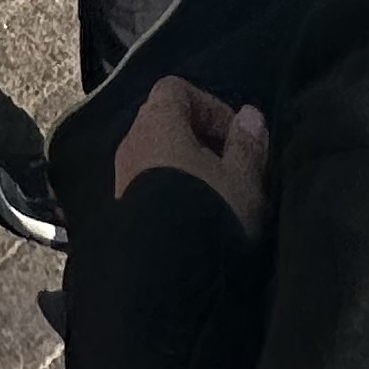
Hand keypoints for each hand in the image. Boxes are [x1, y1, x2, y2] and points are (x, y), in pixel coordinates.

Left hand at [115, 79, 271, 239]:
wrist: (164, 279)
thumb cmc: (208, 214)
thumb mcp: (243, 181)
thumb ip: (247, 146)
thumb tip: (249, 115)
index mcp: (157, 122)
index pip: (176, 89)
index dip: (210, 106)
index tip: (236, 138)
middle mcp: (132, 141)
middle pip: (164, 121)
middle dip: (199, 138)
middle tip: (230, 168)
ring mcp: (121, 175)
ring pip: (156, 155)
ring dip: (186, 167)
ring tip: (216, 197)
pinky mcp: (120, 208)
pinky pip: (147, 182)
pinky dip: (170, 188)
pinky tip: (193, 217)